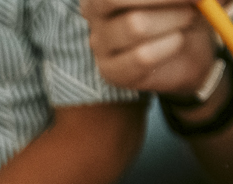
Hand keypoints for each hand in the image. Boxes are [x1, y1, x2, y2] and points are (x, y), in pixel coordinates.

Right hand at [82, 0, 218, 94]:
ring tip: (188, 19)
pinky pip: (142, 57)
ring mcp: (98, 43)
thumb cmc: (182, 11)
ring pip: (136, 25)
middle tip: (196, 0)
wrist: (187, 51)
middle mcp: (93, 11)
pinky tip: (177, 41)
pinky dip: (170, 45)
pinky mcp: (109, 71)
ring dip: (175, 19)